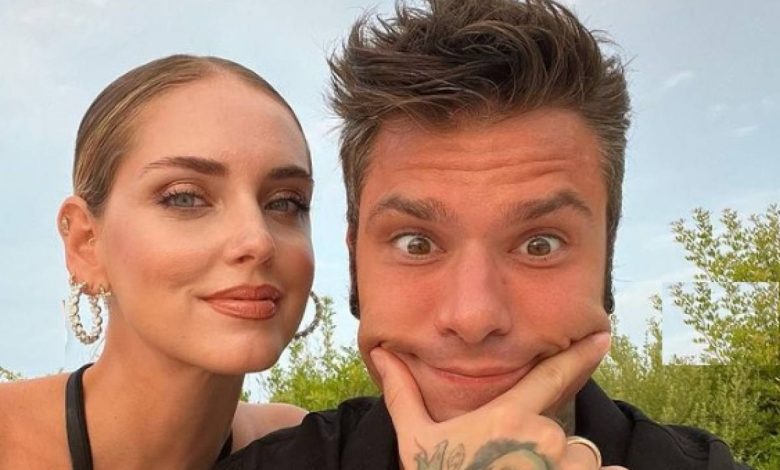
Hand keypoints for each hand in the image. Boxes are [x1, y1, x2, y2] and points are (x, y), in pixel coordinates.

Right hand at [371, 332, 625, 469]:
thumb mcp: (416, 441)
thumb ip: (404, 395)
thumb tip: (381, 353)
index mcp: (507, 417)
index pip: (552, 376)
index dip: (580, 353)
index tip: (604, 335)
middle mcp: (542, 437)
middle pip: (562, 433)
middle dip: (545, 449)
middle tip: (511, 468)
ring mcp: (563, 467)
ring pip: (582, 459)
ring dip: (564, 468)